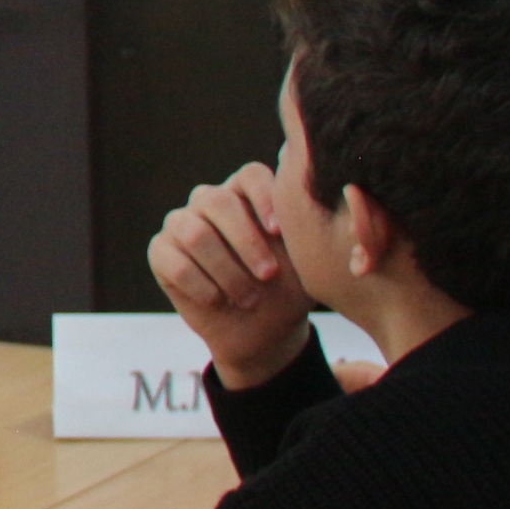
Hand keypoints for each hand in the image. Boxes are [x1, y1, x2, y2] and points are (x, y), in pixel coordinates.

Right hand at [146, 164, 314, 388]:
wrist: (262, 333)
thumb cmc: (289, 290)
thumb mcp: (310, 262)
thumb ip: (319, 229)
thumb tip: (348, 196)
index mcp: (247, 194)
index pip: (250, 175)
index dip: (263, 200)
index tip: (281, 233)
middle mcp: (210, 202)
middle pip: (218, 201)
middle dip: (246, 242)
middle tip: (268, 276)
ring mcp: (181, 224)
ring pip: (194, 232)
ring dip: (226, 271)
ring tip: (248, 298)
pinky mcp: (160, 252)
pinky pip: (173, 260)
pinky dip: (200, 285)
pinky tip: (218, 301)